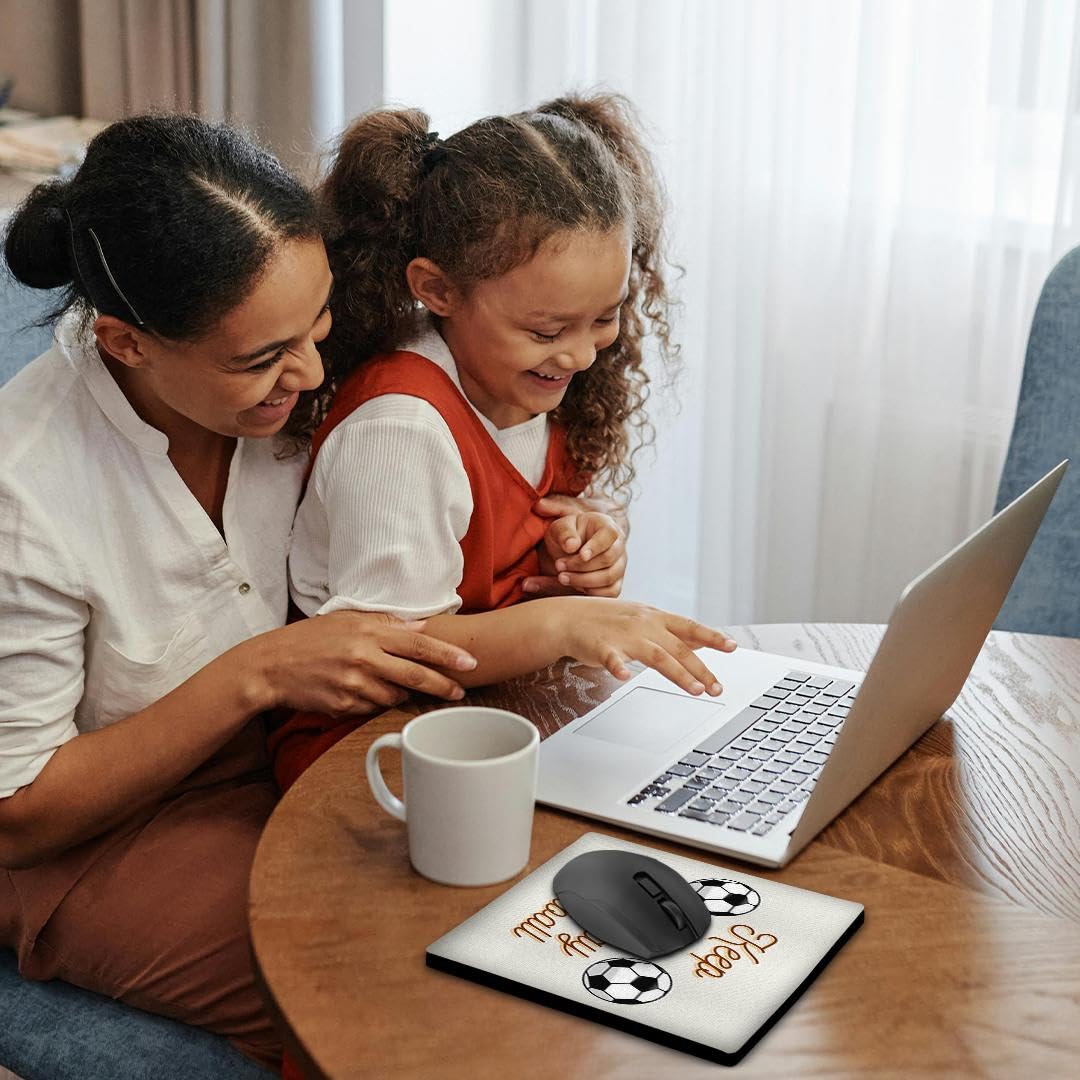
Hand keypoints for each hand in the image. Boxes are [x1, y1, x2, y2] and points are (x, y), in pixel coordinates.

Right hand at [247, 610, 477, 717]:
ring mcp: (354, 684)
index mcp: (369, 633)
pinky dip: (375, 702)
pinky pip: (372, 708)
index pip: (419, 644)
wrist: (271, 666)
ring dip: (402, 693)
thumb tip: (421, 626)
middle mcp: (364, 658)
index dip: (447, 656)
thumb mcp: (347, 619)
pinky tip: (363, 691)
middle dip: (443, 685)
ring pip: (395, 696)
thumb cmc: (311, 639)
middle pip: (415, 676)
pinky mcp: (344, 706)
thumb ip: (386, 623)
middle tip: (461, 692)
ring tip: (390, 683)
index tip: (470, 664)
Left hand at [525, 498, 627, 597]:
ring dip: (582, 580)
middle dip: (580, 566)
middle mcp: (618, 546)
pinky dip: (590, 592)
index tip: (581, 555)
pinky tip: (574, 585)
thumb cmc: (567, 536)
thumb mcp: (559, 528)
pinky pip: (610, 593)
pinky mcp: (615, 583)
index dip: (596, 547)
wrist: (569, 550)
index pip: (609, 535)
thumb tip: (571, 546)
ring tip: (562, 577)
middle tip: (559, 565)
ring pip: (608, 578)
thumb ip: (564, 533)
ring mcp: (619, 566)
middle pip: (607, 559)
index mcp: (607, 526)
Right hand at [559, 597, 737, 694]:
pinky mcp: (602, 647)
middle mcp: (644, 625)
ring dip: (678, 673)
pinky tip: (623, 677)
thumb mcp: (645, 619)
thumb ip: (672, 632)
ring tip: (695, 690)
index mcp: (656, 618)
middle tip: (717, 687)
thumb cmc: (609, 620)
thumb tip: (702, 640)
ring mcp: (624, 635)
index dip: (712, 637)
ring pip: (656, 655)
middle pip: (678, 647)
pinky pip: (610, 658)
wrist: (570, 617)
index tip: (732, 647)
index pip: (690, 627)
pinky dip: (617, 667)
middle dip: (700, 669)